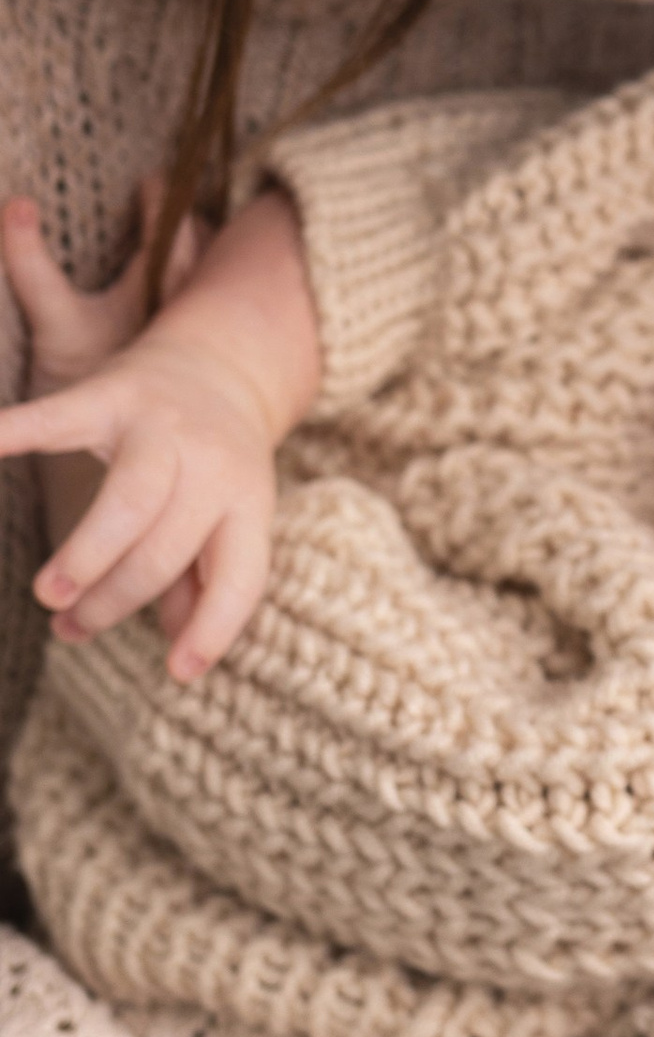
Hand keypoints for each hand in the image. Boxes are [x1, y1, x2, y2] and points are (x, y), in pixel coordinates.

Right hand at [0, 195, 276, 675]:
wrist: (221, 362)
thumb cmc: (214, 465)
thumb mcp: (230, 517)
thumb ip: (202, 579)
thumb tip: (178, 647)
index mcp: (248, 502)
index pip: (240, 576)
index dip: (213, 629)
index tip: (178, 674)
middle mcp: (213, 464)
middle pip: (167, 545)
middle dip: (117, 596)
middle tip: (71, 625)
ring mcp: (162, 426)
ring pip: (130, 499)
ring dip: (88, 554)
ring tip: (51, 595)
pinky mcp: (112, 393)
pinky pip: (58, 419)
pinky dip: (12, 433)